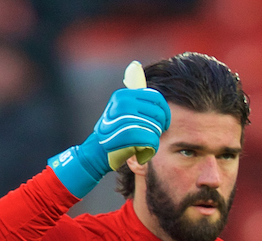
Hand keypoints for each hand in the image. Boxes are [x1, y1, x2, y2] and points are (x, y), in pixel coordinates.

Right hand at [48, 79, 169, 199]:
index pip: (156, 98)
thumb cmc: (115, 133)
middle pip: (157, 113)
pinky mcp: (125, 134)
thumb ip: (133, 96)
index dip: (165, 112)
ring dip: (154, 139)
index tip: (165, 124)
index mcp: (124, 95)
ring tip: (145, 144)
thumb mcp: (122, 110)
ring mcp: (122, 117)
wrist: (96, 152)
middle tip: (151, 137)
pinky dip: (151, 147)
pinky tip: (144, 151)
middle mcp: (123, 103)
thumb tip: (136, 66)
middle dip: (159, 128)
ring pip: (155, 127)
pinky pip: (150, 139)